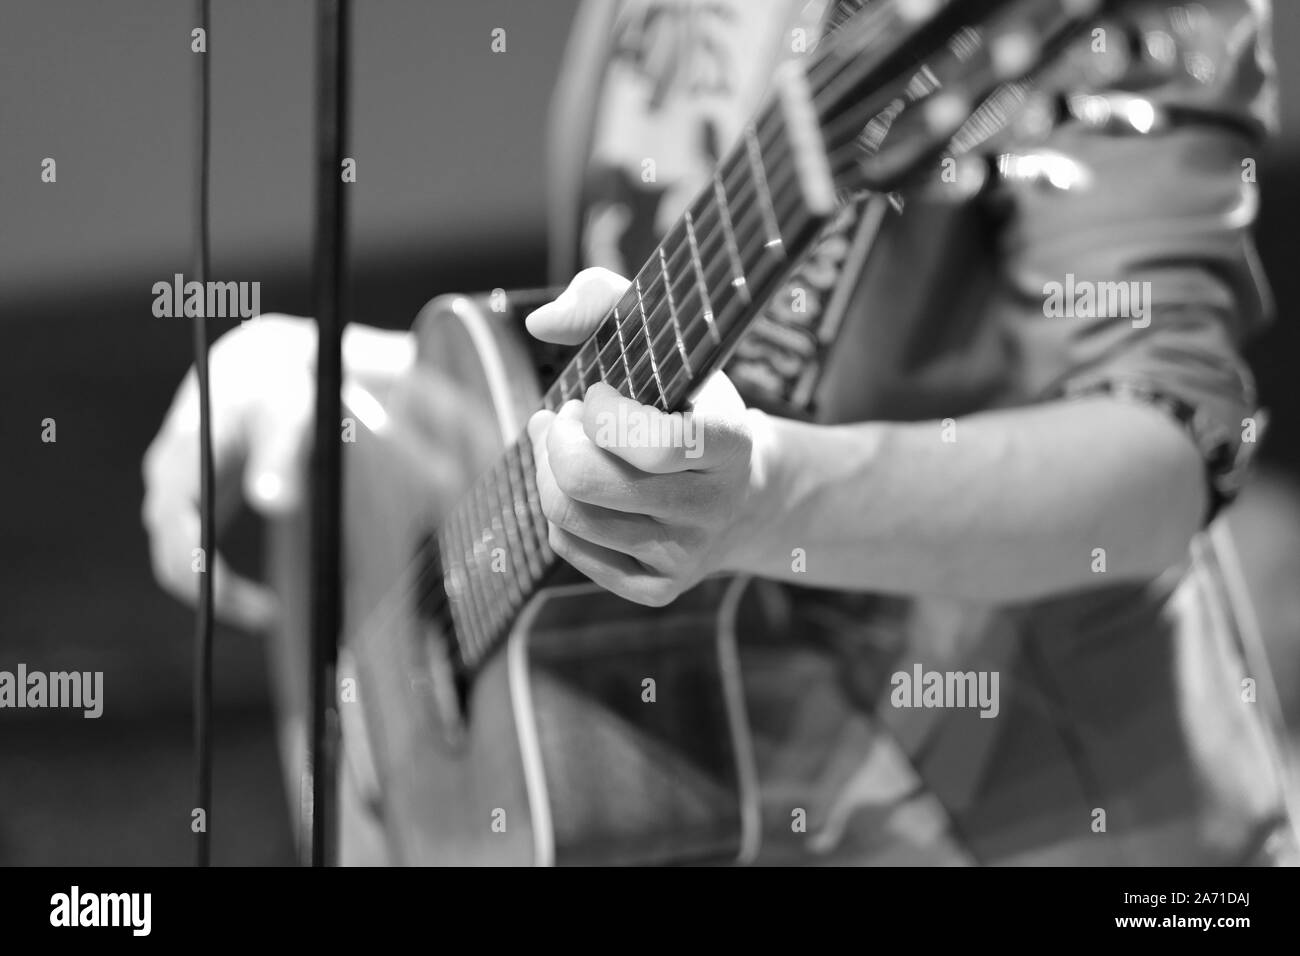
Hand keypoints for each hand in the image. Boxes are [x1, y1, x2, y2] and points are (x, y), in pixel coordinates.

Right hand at [141, 314, 412, 629]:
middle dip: (212, 593)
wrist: (266, 364)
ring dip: (215, 591)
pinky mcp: (192, 501)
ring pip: (177, 557)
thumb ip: (283, 454)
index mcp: (185, 453)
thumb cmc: (279, 383)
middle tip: (266, 614)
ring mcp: (175, 490)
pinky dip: (216, 579)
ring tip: (266, 610)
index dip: (199, 571)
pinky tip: (257, 595)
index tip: (235, 602)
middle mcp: (168, 475)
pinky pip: (191, 550)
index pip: (176, 526)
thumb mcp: (290, 410)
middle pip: (169, 553)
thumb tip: (276, 503)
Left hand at [525, 269, 766, 606]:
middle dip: (559, 441)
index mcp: (731, 445)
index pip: (654, 444)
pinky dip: (559, 512)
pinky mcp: (656, 588)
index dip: (603, 415)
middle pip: (587, 485)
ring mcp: (684, 556)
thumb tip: (539, 323)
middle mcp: (712, 509)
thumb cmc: (694, 402)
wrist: (752, 496)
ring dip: (550, 471)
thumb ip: (606, 298)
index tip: (600, 393)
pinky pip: (570, 550)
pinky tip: (580, 488)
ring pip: (569, 517)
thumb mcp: (672, 339)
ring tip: (568, 445)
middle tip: (568, 419)